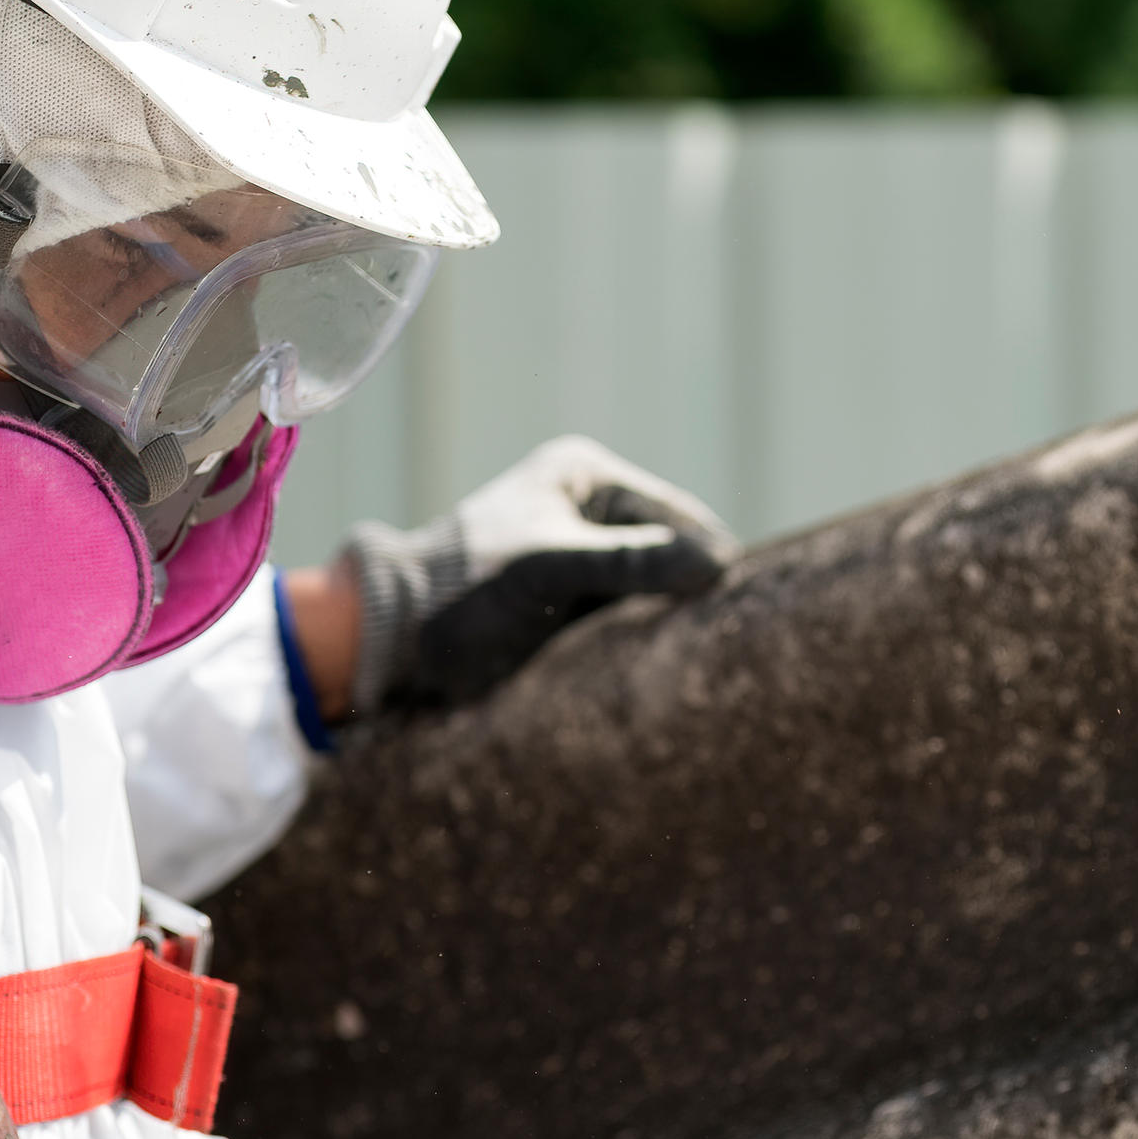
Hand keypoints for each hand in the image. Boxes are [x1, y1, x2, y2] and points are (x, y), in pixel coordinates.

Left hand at [335, 436, 731, 721]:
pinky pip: (621, 612)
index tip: (742, 605)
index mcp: (584, 474)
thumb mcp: (552, 571)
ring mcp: (577, 553)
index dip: (710, 558)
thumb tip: (719, 563)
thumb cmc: (464, 593)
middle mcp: (585, 506)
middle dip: (689, 589)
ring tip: (696, 654)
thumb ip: (632, 562)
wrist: (395, 637)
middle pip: (668, 550)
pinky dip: (639, 635)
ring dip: (665, 617)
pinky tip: (658, 664)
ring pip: (648, 586)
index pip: (678, 514)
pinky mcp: (565, 598)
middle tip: (724, 637)